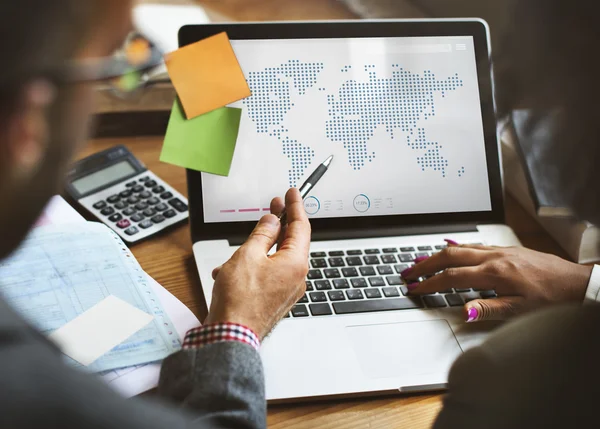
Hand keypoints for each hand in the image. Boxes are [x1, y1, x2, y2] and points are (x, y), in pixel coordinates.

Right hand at [204, 188, 310, 339]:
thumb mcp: (248, 255)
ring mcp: (287, 290)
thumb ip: (262, 234)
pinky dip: (253, 267)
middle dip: (279, 223)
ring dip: (258, 249)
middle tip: (274, 205)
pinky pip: (268, 274)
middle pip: (291, 242)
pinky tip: (232, 270)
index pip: (301, 227)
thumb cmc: (240, 301)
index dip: (295, 206)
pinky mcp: (275, 299)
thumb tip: (272, 221)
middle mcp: (296, 277)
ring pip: (276, 258)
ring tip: (240, 247)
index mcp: (296, 263)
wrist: (231, 336)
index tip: (292, 193)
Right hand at [403, 241, 592, 321]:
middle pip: (449, 255)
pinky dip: (456, 246)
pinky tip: (451, 247)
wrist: (577, 284)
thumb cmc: (552, 299)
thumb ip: (488, 309)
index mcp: (495, 273)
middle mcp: (495, 257)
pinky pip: (474, 244)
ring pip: (460, 247)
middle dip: (425, 263)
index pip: (452, 277)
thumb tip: (462, 310)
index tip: (414, 288)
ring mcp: (500, 251)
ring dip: (437, 254)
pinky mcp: (507, 249)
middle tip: (407, 271)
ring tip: (420, 260)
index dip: (429, 283)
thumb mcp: (520, 311)